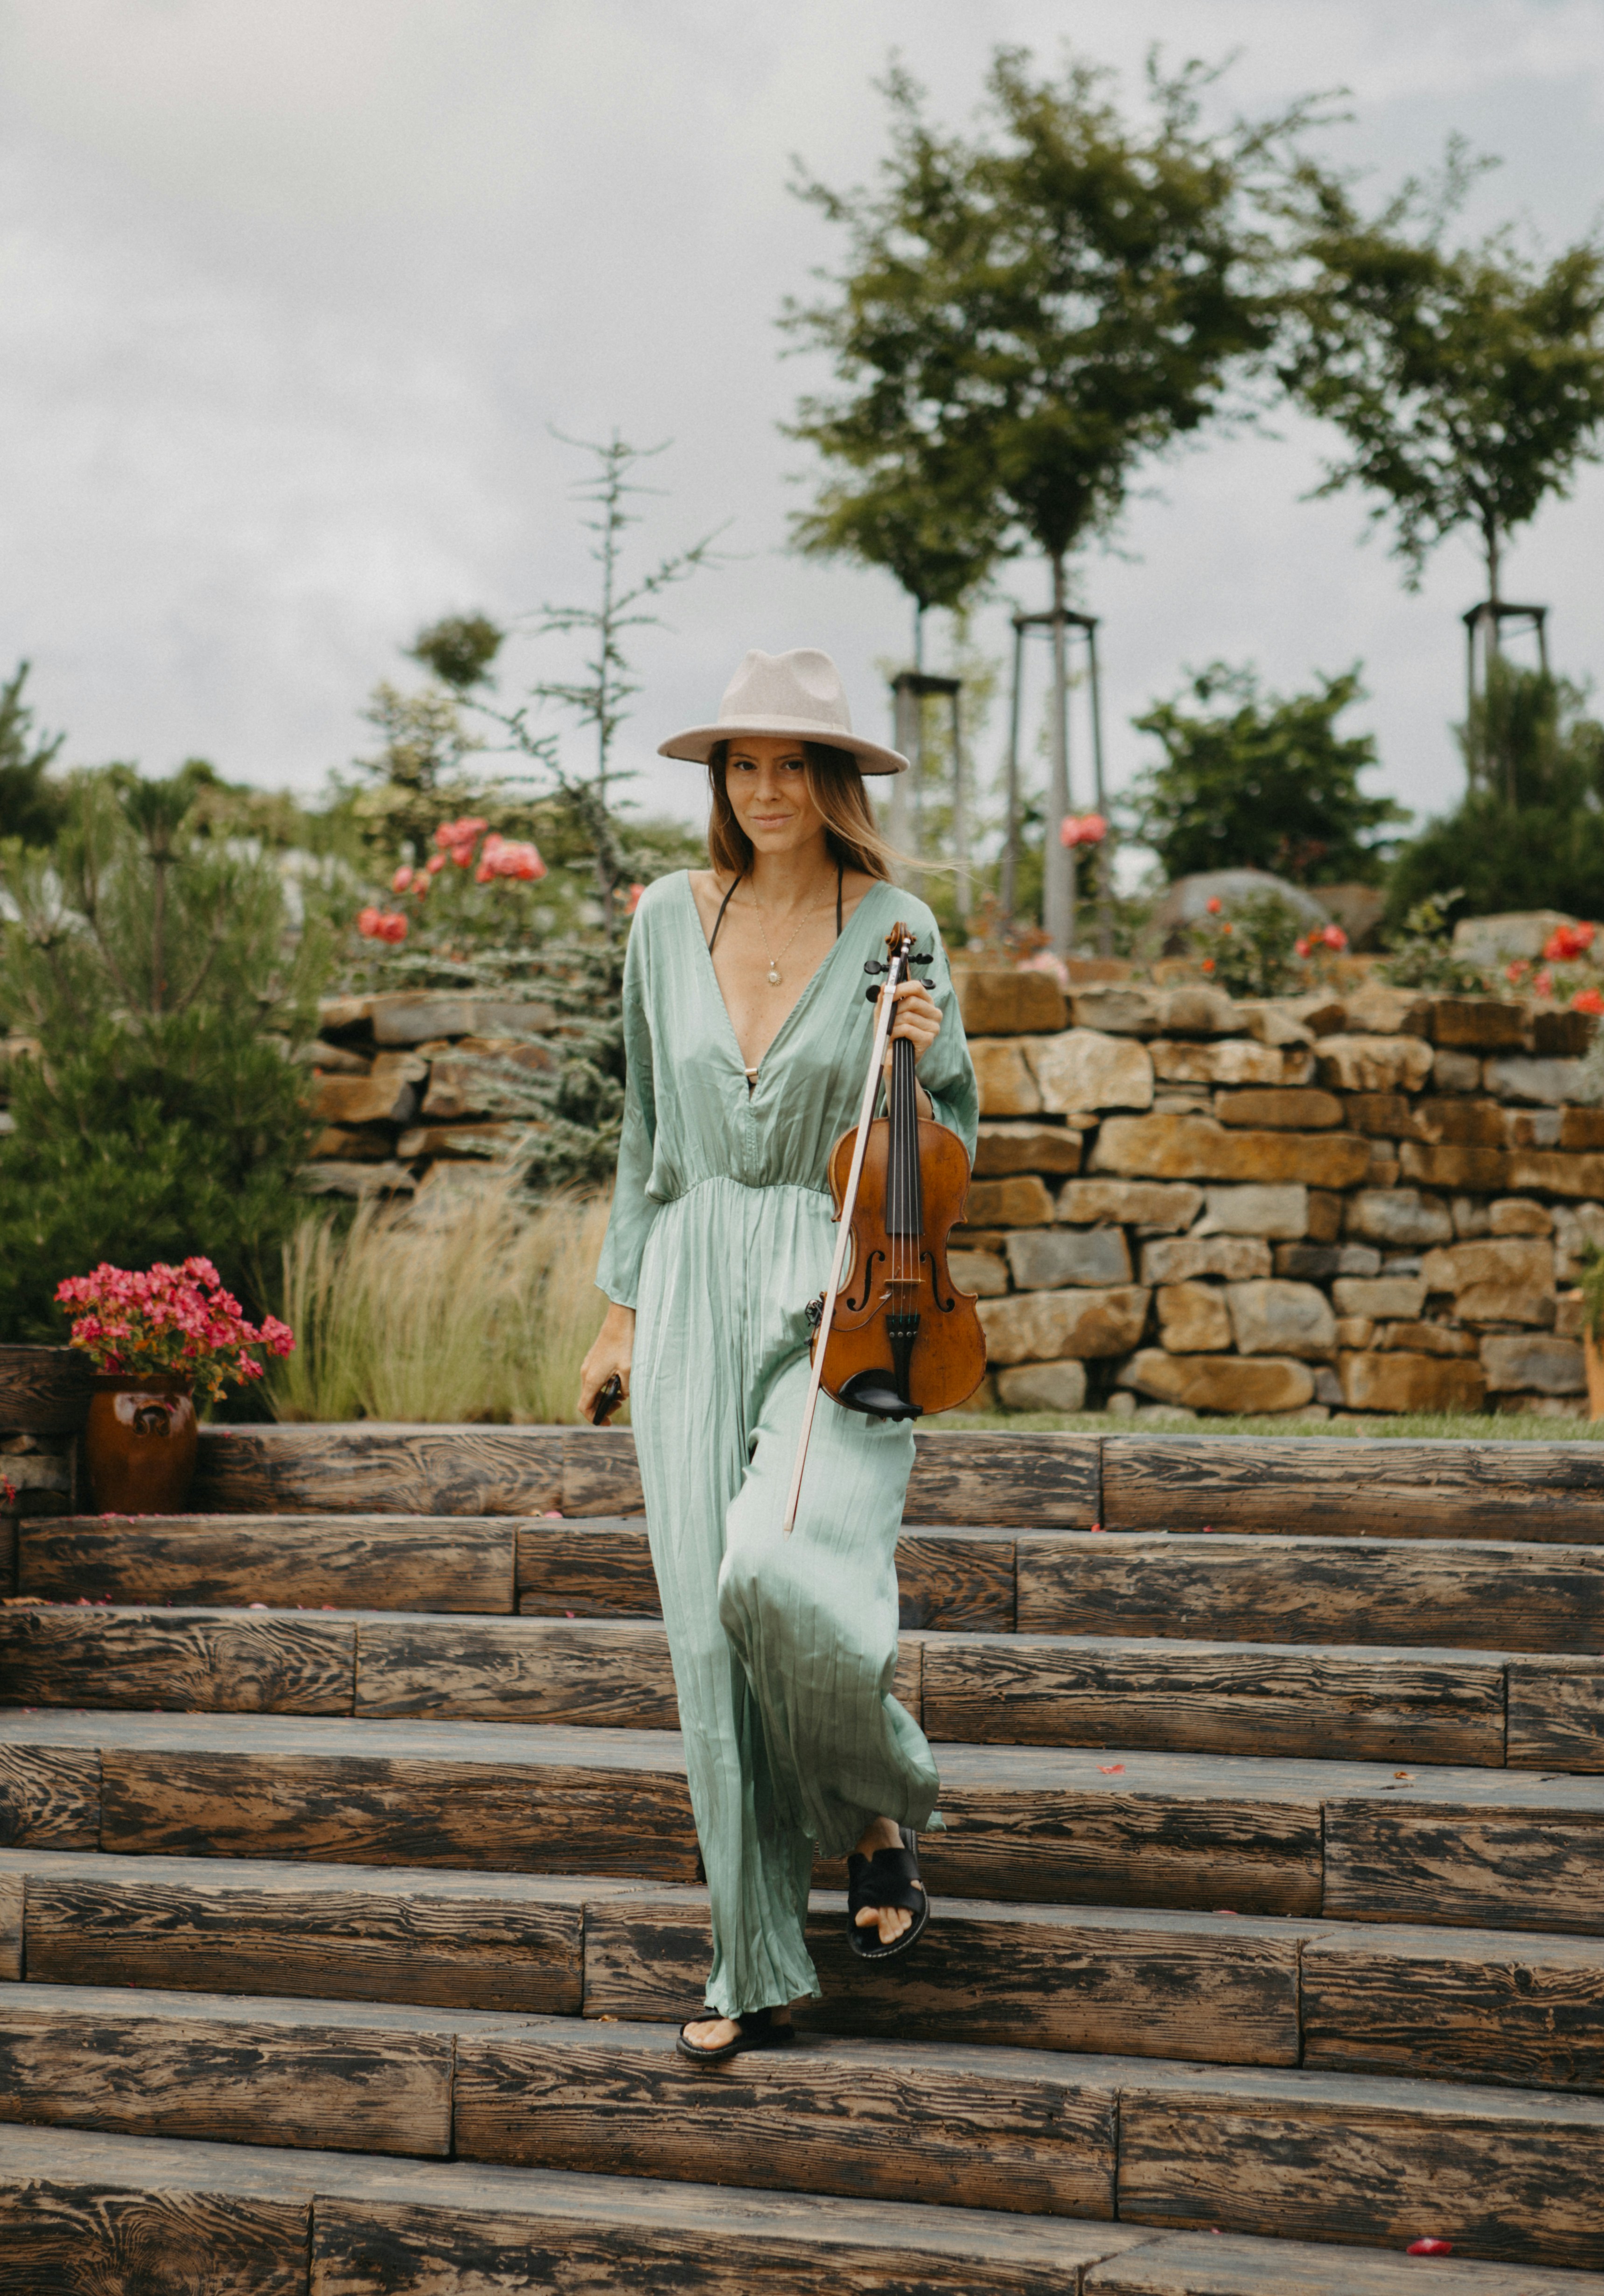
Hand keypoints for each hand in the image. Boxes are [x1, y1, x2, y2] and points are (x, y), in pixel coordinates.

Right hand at [578, 1304, 634, 1422]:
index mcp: (592, 1379)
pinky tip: (620, 1379)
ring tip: (622, 1393)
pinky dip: (605, 1384)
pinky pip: (595, 1378)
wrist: (620, 1320)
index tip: (608, 1422)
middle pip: (588, 1399)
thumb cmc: (625, 1344)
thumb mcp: (630, 1371)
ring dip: (605, 1395)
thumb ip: (626, 1389)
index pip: (585, 1407)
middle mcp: (586, 1373)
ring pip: (592, 1389)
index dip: (595, 1418)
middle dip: (602, 1407)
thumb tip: (623, 1396)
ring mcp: (588, 1365)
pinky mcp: (594, 1359)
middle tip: (620, 1406)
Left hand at [883, 978, 940, 1087]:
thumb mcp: (884, 1014)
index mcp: (925, 1002)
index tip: (889, 992)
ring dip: (893, 1024)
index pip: (917, 987)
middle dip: (895, 1009)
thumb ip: (884, 999)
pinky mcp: (929, 1039)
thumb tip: (884, 985)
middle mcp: (934, 1013)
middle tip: (887, 1017)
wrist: (892, 1057)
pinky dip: (896, 1032)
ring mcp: (934, 1027)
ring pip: (908, 1016)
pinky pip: (908, 1029)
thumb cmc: (890, 1033)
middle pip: (912, 1001)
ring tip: (890, 1031)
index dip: (902, 988)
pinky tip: (894, 1038)